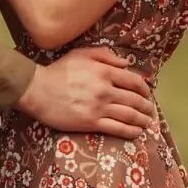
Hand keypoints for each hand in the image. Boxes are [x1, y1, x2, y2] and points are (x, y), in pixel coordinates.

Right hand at [16, 46, 157, 140]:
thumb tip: (126, 63)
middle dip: (146, 107)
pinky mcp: (91, 123)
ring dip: (142, 120)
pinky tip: (136, 133)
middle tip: (150, 111)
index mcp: (104, 71)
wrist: (37, 90)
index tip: (147, 93)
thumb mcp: (81, 54)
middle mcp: (105, 90)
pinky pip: (117, 129)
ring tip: (147, 123)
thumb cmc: (58, 71)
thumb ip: (106, 55)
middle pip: (134, 100)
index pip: (133, 81)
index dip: (144, 88)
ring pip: (129, 115)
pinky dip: (130, 132)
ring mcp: (99, 108)